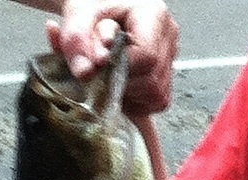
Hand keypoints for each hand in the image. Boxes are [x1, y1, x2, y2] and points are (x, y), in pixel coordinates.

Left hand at [46, 0, 178, 114]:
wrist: (99, 11)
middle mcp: (167, 35)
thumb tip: (85, 72)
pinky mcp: (166, 74)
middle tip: (105, 74)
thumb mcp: (79, 17)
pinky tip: (124, 87)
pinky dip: (138, 102)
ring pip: (157, 95)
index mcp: (153, 15)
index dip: (122, 70)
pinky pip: (157, 101)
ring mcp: (169, 56)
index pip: (147, 57)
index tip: (104, 67)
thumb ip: (77, 41)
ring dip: (131, 96)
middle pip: (153, 81)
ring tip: (114, 78)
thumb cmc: (94, 9)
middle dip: (124, 85)